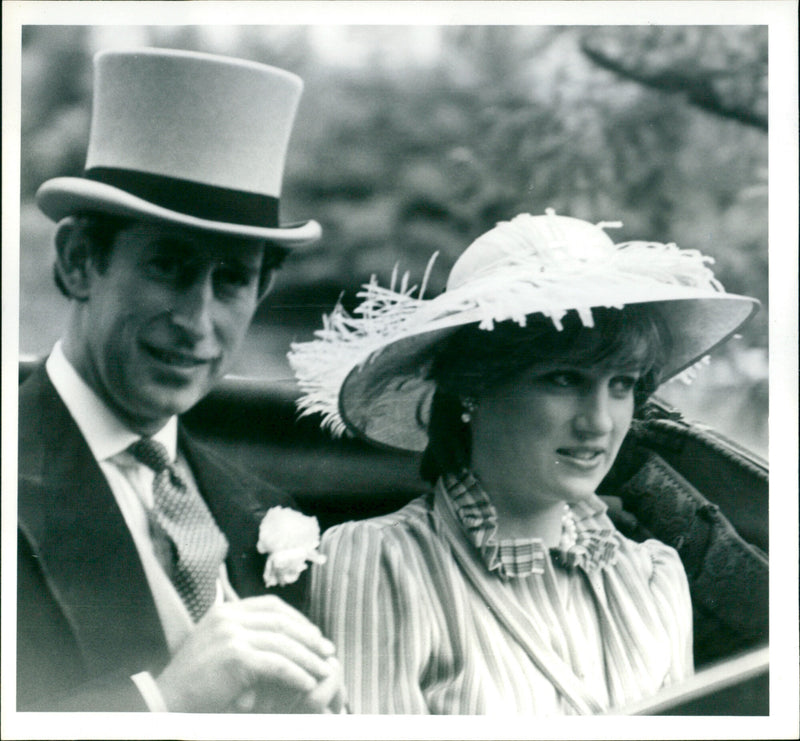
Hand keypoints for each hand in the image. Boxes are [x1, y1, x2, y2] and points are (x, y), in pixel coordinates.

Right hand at [155, 594, 335, 712]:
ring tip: (324, 670)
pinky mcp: (235, 657)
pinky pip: (276, 664)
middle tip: (327, 651)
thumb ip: (243, 635)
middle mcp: (229, 617)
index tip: (314, 635)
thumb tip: (281, 637)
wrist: (165, 701)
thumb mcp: (216, 646)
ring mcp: (231, 634)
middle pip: (282, 622)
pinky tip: (308, 684)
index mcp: (226, 610)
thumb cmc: (193, 682)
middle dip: (309, 637)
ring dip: (308, 658)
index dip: (298, 619)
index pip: (272, 606)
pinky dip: (296, 674)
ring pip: (283, 643)